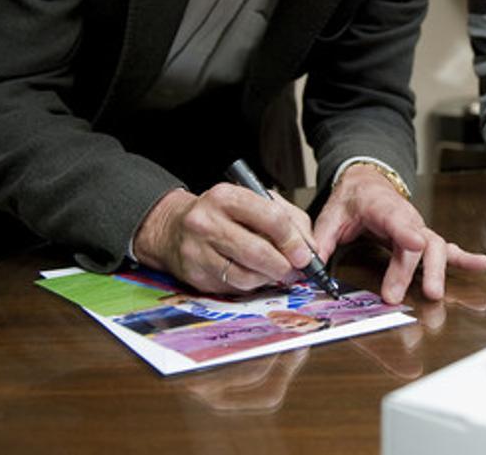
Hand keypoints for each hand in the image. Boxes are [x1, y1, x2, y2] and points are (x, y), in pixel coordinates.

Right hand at [132, 184, 316, 293]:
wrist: (174, 228)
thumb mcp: (253, 202)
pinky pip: (233, 288)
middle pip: (258, 252)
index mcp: (226, 197)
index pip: (271, 218)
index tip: (305, 254)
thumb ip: (288, 219)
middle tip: (296, 271)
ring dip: (269, 279)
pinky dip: (251, 286)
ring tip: (277, 274)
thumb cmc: (222, 214)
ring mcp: (197, 250)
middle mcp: (207, 222)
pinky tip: (255, 277)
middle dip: (284, 266)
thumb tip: (310, 249)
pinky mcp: (195, 275)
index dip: (293, 240)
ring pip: (245, 276)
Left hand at [312, 164, 485, 303]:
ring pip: (436, 248)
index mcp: (381, 207)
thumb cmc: (352, 199)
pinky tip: (481, 265)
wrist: (368, 181)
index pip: (395, 220)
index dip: (405, 233)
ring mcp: (419, 229)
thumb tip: (308, 267)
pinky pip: (447, 249)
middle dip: (413, 269)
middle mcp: (406, 218)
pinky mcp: (424, 238)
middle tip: (404, 295)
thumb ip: (321, 241)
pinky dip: (464, 258)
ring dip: (437, 271)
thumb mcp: (331, 214)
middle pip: (418, 242)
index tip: (414, 245)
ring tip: (436, 293)